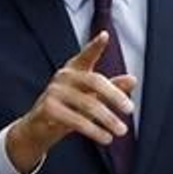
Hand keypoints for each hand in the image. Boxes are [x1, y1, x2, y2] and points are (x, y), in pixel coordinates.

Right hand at [4, 33, 136, 173]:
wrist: (39, 129)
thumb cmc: (70, 108)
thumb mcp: (92, 97)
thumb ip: (112, 88)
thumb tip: (133, 79)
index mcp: (74, 70)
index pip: (86, 56)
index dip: (95, 46)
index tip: (104, 35)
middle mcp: (63, 77)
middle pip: (95, 81)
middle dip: (115, 95)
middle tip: (130, 110)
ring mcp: (54, 92)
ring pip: (88, 104)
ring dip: (108, 119)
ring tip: (122, 131)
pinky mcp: (47, 109)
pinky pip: (75, 120)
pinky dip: (93, 130)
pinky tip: (105, 138)